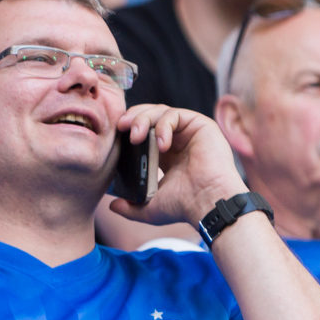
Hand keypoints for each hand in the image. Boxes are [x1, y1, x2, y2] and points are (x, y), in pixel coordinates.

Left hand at [108, 104, 247, 228]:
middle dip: (133, 118)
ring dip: (143, 119)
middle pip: (150, 115)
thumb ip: (130, 206)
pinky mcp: (201, 126)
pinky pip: (175, 115)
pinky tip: (162, 145)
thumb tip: (112, 206)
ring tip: (136, 137)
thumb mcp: (150, 207)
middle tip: (121, 127)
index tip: (115, 135)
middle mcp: (178, 140)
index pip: (143, 131)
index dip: (128, 129)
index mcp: (165, 154)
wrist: (207, 204)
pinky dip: (163, 126)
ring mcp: (189, 132)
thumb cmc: (184, 206)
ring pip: (160, 111)